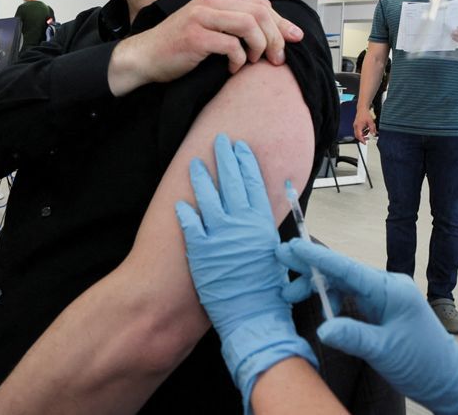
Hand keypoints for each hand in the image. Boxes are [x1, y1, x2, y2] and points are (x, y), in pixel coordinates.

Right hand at [108, 0, 303, 95]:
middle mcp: (210, 0)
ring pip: (249, 26)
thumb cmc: (181, 44)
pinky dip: (238, 60)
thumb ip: (238, 15)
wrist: (146, 57)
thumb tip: (269, 7)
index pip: (261, 5)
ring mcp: (201, 16)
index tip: (295, 39)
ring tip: (253, 61)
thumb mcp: (212, 24)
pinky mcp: (195, 36)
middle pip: (259, 13)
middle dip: (275, 37)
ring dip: (259, 47)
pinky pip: (231, 46)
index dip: (282, 23)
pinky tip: (233, 68)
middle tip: (277, 58)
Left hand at [175, 134, 315, 404]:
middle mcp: (242, 224)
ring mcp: (220, 235)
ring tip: (196, 162)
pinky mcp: (200, 250)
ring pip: (208, 196)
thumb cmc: (269, 294)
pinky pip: (190, 224)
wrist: (252, 318)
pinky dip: (184, 212)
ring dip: (202, 177)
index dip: (248, 163)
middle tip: (220, 140)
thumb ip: (271, 235)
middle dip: (226, 158)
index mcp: (263, 224)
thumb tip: (269, 221)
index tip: (242, 147)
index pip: (255, 183)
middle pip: (232, 182)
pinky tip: (179, 202)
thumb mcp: (278, 257)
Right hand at [277, 240, 457, 414]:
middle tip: (280, 265)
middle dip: (311, 270)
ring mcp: (386, 298)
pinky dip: (332, 301)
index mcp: (391, 290)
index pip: (348, 269)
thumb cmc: (423, 363)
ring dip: (319, 288)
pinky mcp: (383, 311)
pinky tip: (320, 308)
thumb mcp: (385, 352)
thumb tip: (322, 328)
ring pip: (345, 285)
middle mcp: (387, 287)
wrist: (449, 380)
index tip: (293, 246)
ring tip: (290, 295)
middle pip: (343, 273)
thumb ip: (353, 336)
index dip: (318, 258)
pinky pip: (353, 298)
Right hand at [352, 108, 376, 143]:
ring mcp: (355, 125)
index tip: (365, 143)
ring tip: (368, 131)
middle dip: (362, 138)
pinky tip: (366, 128)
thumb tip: (373, 134)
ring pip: (358, 133)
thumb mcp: (371, 122)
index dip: (362, 140)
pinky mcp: (356, 124)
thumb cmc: (365, 114)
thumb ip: (372, 129)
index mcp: (358, 126)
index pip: (359, 136)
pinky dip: (362, 131)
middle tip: (367, 138)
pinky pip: (358, 130)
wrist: (362, 108)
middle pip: (357, 136)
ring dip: (363, 134)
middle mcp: (356, 126)